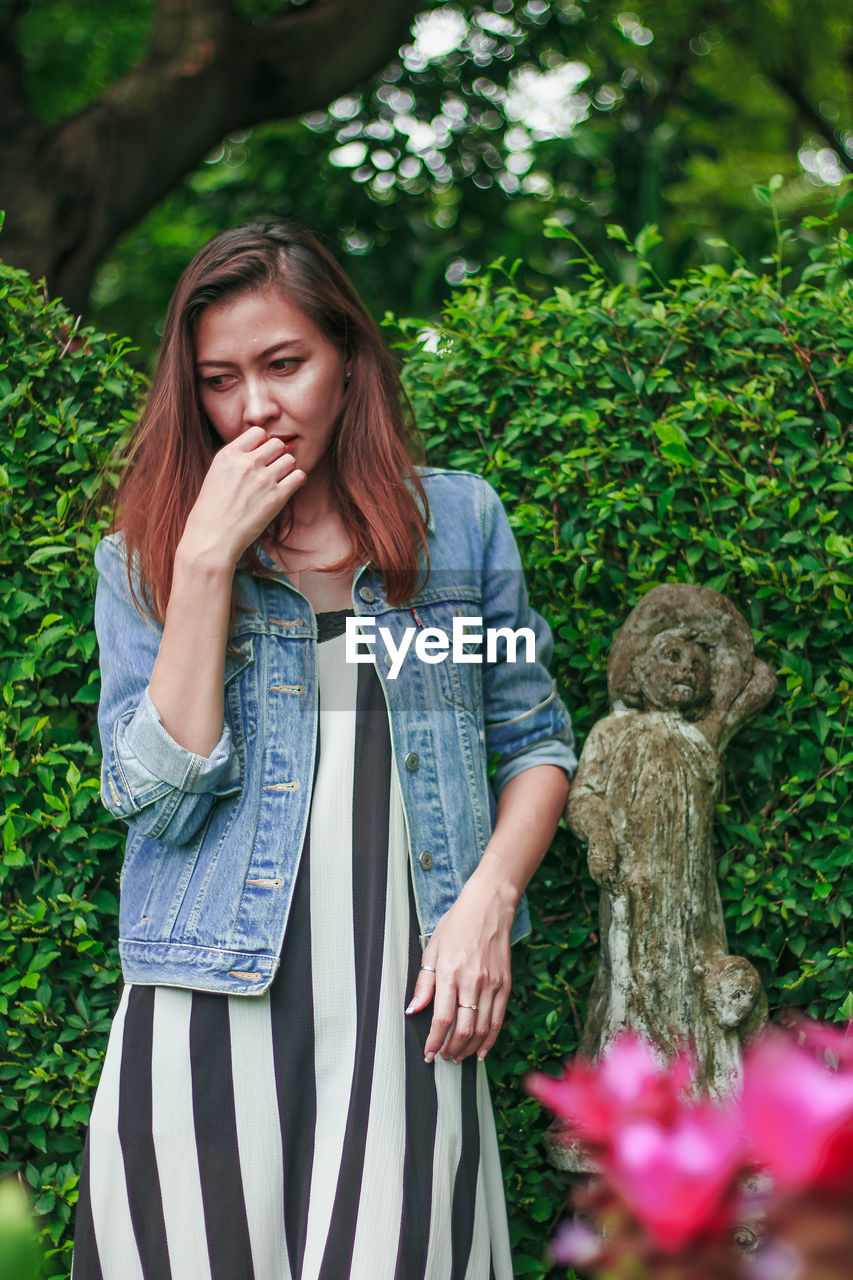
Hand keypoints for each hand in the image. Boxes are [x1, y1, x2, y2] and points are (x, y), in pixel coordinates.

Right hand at [180, 427, 305, 567]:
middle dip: (277, 455)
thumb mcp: (216, 475)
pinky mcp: (276, 497)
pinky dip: (297, 480)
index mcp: (228, 455)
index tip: (260, 457)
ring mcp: (262, 480)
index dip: (262, 443)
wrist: (211, 540)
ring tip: (278, 481)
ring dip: (287, 468)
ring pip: (290, 459)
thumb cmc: (211, 512)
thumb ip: (236, 461)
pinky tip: (288, 488)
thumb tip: (261, 451)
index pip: (257, 432)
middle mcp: (246, 463)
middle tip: (271, 470)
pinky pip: (299, 477)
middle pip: (277, 444)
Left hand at [405, 873, 513, 1063]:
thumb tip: (413, 1010)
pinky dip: (489, 1039)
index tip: (428, 1053)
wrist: (489, 907)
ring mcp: (492, 984)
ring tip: (458, 1056)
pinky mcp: (505, 984)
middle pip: (464, 1029)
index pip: (442, 1018)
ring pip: (482, 1029)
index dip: (434, 1041)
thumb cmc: (457, 924)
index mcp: (450, 972)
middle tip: (443, 1057)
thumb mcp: (432, 949)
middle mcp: (472, 980)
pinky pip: (498, 1020)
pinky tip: (480, 1050)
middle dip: (451, 1050)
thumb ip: (424, 984)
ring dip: (468, 1049)